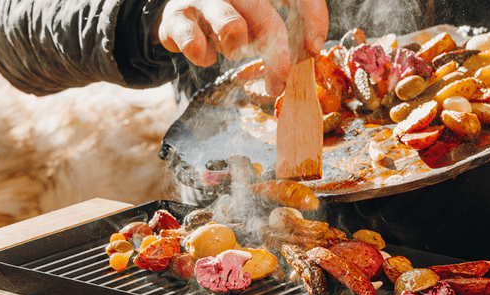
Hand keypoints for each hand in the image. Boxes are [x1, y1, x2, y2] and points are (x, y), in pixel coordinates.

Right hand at [154, 0, 327, 95]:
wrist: (176, 14)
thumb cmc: (225, 17)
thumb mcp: (255, 18)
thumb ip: (278, 30)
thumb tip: (309, 53)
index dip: (312, 18)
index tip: (313, 49)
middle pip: (267, 20)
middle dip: (277, 60)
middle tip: (278, 84)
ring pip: (232, 27)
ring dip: (235, 50)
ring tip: (230, 52)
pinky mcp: (177, 15)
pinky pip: (195, 43)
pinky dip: (203, 58)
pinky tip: (204, 57)